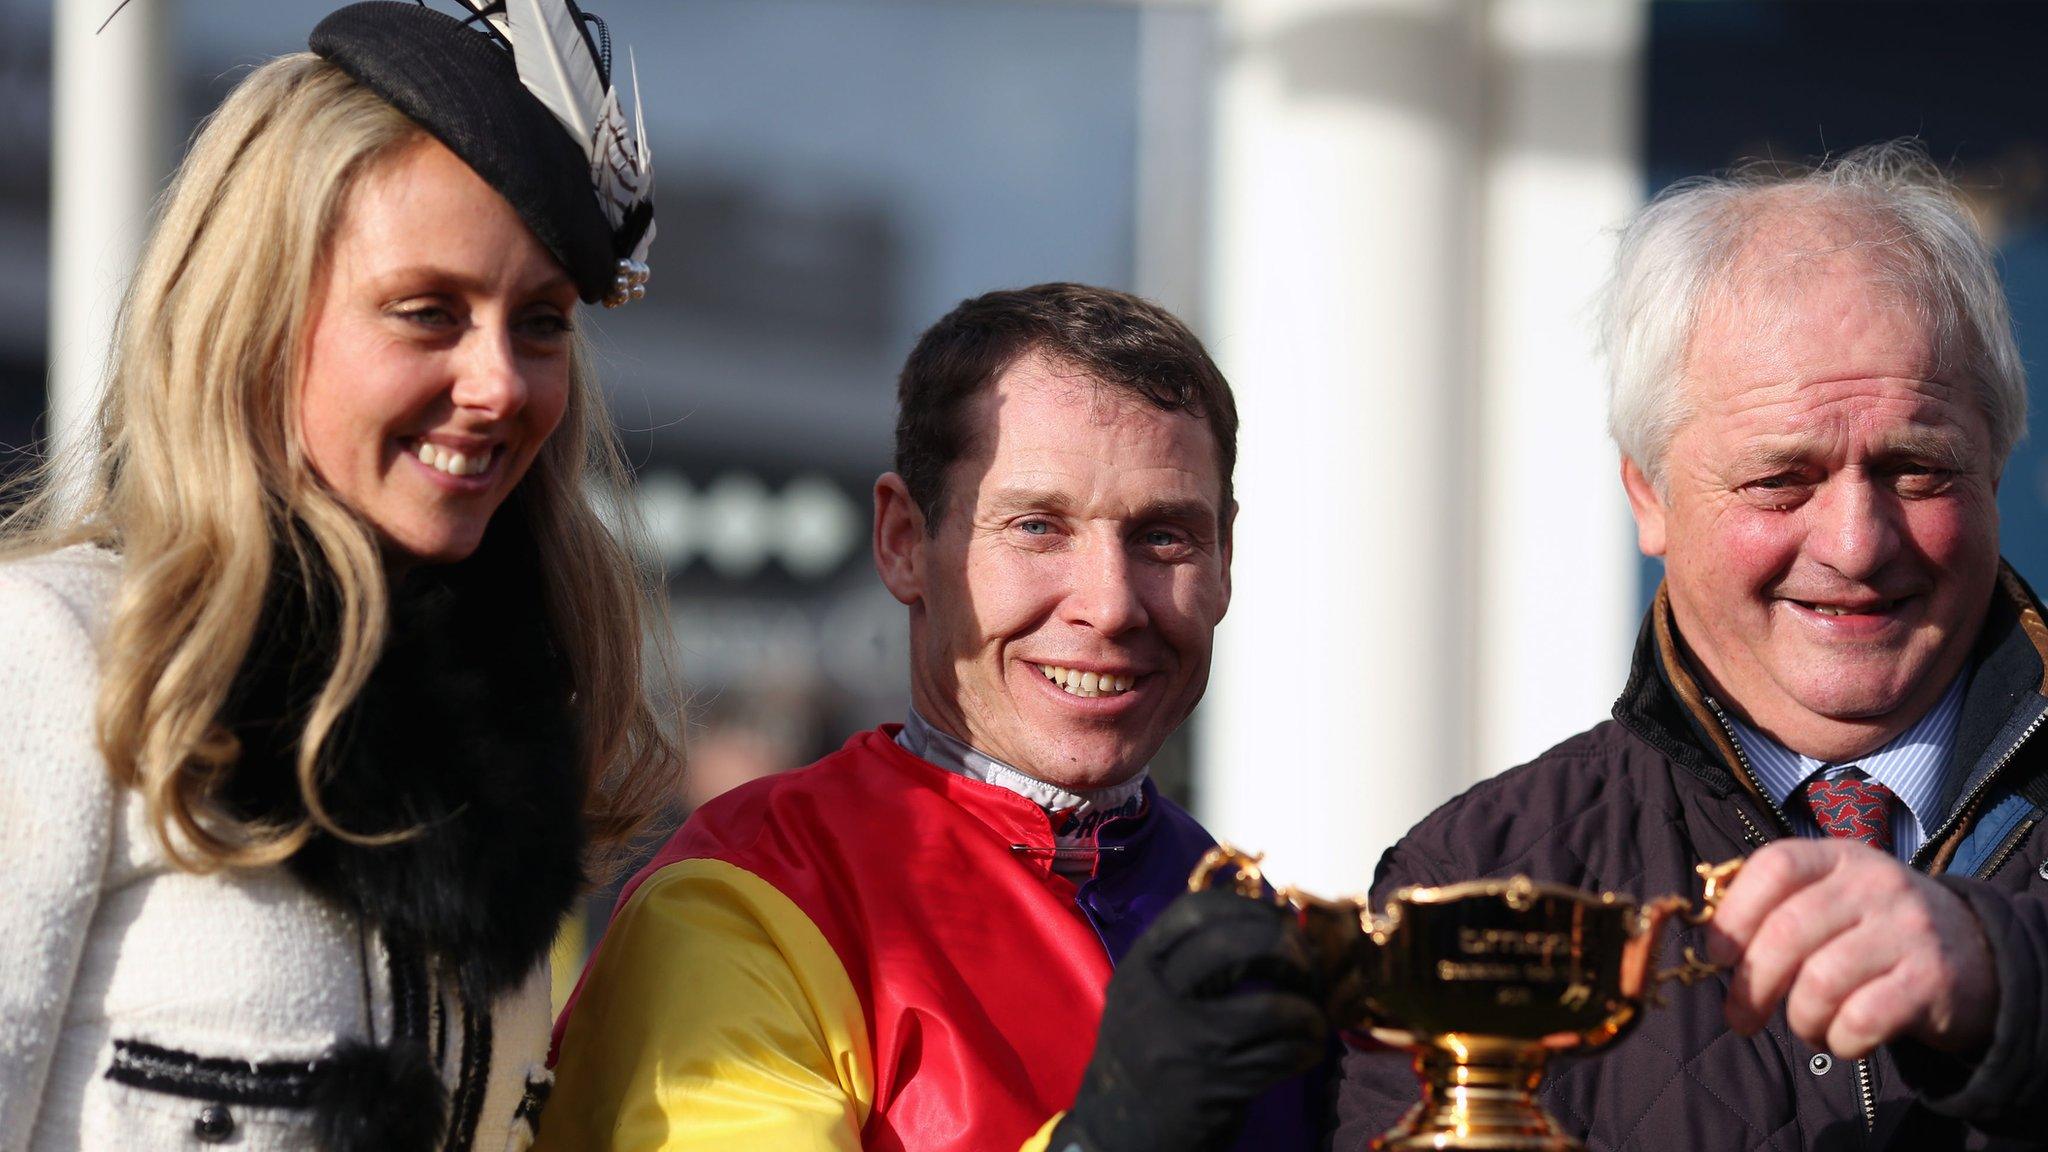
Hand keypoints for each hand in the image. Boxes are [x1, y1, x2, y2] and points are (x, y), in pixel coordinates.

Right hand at [1048, 888, 1328, 1151]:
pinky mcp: (1216, 1087)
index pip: (1195, 912)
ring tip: (1313, 1016)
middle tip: (1307, 964)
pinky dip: (1306, 1047)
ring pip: (1271, 1008)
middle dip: (1286, 948)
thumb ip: (1182, 964)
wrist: (1115, 1131)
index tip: (1278, 919)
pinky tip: (1307, 1048)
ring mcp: (1188, 1045)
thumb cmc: (1141, 1056)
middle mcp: (1158, 999)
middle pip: (1234, 946)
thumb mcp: (1143, 999)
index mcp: (1139, 969)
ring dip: (1308, 1010)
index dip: (1247, 907)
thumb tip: (1263, 929)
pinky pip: (1281, 1055)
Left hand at [1706, 839, 1997, 1057]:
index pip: (1775, 866)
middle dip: (1751, 986)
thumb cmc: (1873, 930)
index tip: (1718, 956)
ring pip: (1821, 982)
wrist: (1977, 953)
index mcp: (1838, 857)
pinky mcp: (1932, 980)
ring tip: (1805, 1027)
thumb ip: (1777, 908)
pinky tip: (1841, 1039)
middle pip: (1787, 932)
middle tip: (1740, 1018)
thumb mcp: (1832, 898)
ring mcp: (1907, 929)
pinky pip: (1863, 1018)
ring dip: (1799, 1018)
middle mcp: (1874, 884)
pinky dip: (1839, 1040)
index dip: (1735, 913)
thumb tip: (1711, 944)